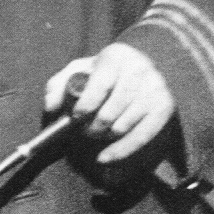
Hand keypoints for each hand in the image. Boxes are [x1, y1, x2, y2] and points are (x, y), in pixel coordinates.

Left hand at [44, 43, 175, 164]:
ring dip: (104, 136)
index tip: (76, 117)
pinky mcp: (163, 108)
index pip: (101, 85)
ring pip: (122, 127)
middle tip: (83, 130)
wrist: (144, 63)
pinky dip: (120, 151)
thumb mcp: (80, 68)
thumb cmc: (105, 70)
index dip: (86, 105)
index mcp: (116, 57)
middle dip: (92, 127)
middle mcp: (139, 71)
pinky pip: (140, 137)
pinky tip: (104, 157)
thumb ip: (58, 85)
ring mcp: (154, 90)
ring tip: (97, 133)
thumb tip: (50, 107)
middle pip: (110, 112)